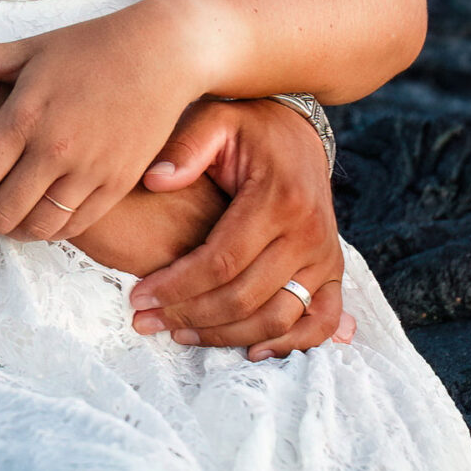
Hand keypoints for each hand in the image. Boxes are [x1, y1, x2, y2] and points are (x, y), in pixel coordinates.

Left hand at [0, 0, 214, 240]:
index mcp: (25, 117)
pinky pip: (76, 226)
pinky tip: (40, 216)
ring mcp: (90, 171)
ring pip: (38, 228)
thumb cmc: (89, 47)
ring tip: (3, 218)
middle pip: (1, 213)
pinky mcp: (118, 184)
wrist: (161, 52)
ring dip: (13, 231)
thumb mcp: (26, 50)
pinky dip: (52, 230)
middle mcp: (55, 150)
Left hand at [131, 97, 354, 358]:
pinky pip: (319, 322)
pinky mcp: (333, 271)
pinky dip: (289, 344)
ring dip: (226, 335)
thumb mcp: (215, 120)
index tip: (137, 297)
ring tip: (179, 332)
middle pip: (245, 297)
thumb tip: (155, 181)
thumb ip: (185, 147)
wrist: (298, 133)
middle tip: (146, 321)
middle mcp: (309, 233)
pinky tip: (250, 351)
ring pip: (276, 318)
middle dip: (189, 315)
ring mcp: (325, 256)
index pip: (221, 261)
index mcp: (279, 199)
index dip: (176, 285)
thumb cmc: (248, 129)